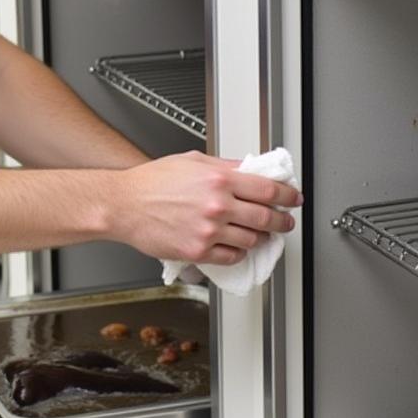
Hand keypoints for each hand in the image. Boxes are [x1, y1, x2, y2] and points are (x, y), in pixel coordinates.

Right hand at [112, 151, 301, 266]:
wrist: (124, 205)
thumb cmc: (151, 182)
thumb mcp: (192, 161)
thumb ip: (225, 166)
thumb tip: (249, 170)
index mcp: (219, 180)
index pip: (268, 189)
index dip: (288, 195)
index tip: (293, 198)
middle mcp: (217, 206)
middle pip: (266, 218)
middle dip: (282, 221)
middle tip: (285, 221)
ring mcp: (208, 231)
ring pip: (252, 239)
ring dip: (260, 237)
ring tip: (258, 233)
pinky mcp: (198, 251)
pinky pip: (231, 256)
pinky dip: (238, 252)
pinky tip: (235, 245)